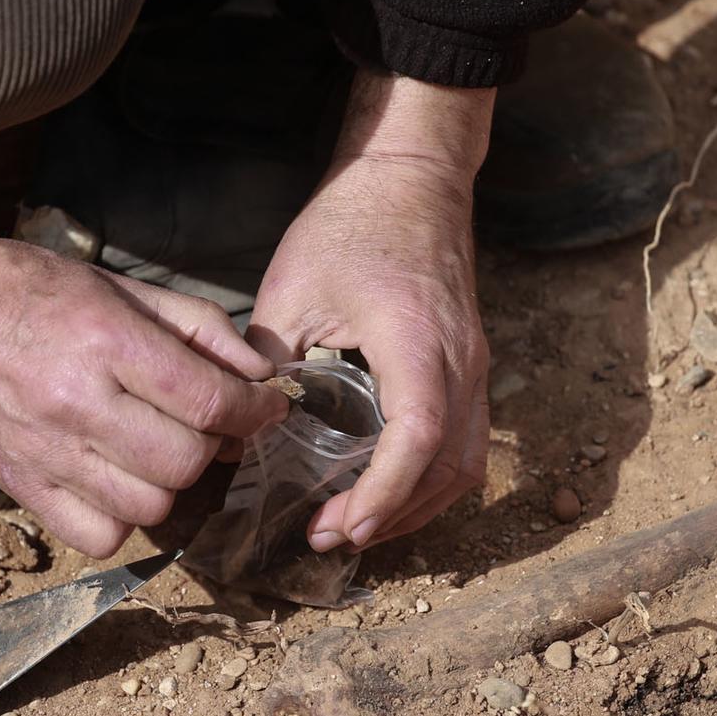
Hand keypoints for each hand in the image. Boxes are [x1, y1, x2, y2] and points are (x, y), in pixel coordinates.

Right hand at [0, 238, 288, 556]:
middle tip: (206, 424)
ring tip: (157, 449)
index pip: (209, 401)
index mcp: (106, 343)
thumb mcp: (119, 286)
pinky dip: (121, 519)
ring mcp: (47, 454)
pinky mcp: (22, 487)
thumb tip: (259, 372)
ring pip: (150, 506)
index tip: (266, 407)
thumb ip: (196, 326)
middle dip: (214, 445)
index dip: (255, 411)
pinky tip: (116, 482)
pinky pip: (99, 537)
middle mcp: (78, 405)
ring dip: (170, 483)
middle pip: (185, 461)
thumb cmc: (26, 291)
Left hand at [248, 72, 492, 550]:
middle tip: (331, 537)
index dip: (384, 490)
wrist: (410, 178)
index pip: (419, 434)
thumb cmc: (350, 223)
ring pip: (464, 463)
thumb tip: (244, 424)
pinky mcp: (469, 367)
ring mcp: (473, 364)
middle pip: (450, 466)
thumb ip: (271, 358)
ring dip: (415, 506)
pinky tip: (383, 491)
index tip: (342, 525)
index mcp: (415, 338)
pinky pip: (463, 443)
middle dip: (393, 514)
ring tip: (354, 526)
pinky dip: (428, 480)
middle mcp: (459, 359)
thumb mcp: (292, 285)